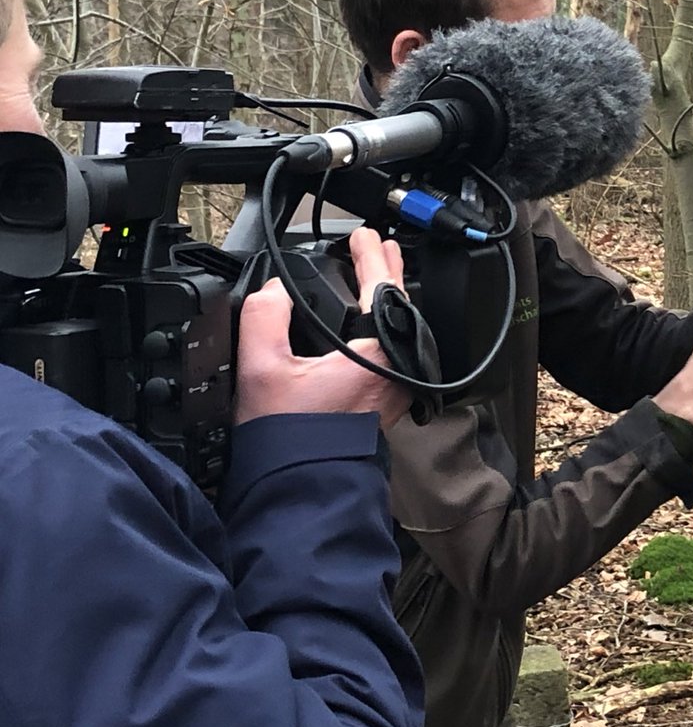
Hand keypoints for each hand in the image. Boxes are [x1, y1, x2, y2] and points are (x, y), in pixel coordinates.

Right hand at [235, 228, 410, 429]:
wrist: (301, 491)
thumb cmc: (288, 439)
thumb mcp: (261, 369)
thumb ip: (265, 318)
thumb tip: (274, 290)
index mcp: (375, 355)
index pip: (381, 289)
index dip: (370, 257)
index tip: (362, 236)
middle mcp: (394, 371)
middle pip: (399, 308)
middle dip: (388, 273)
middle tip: (379, 247)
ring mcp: (394, 390)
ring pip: (398, 332)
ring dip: (386, 300)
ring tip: (376, 277)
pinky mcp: (385, 404)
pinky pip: (392, 352)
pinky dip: (382, 328)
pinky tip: (367, 326)